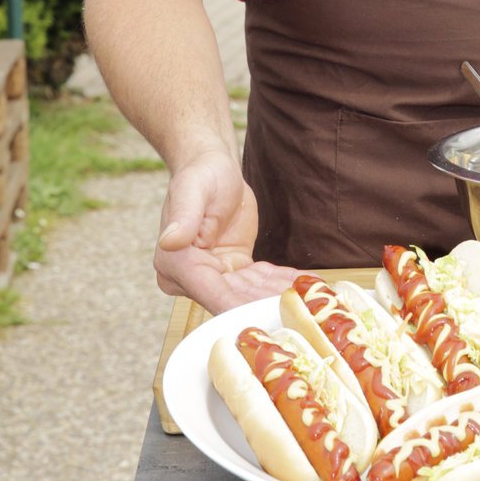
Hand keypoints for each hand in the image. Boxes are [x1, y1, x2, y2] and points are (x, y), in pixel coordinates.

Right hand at [154, 151, 299, 314]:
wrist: (214, 169)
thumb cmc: (199, 176)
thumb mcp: (192, 192)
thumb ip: (183, 218)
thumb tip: (169, 241)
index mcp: (175, 264)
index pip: (211, 292)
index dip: (241, 305)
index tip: (269, 311)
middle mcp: (189, 278)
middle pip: (233, 300)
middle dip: (266, 303)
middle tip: (301, 307)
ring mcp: (212, 277)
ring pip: (249, 294)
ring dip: (278, 295)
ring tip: (310, 297)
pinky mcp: (233, 271)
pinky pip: (258, 283)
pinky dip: (280, 283)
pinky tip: (304, 283)